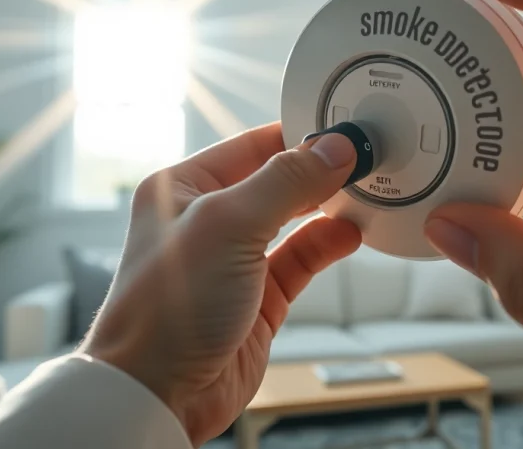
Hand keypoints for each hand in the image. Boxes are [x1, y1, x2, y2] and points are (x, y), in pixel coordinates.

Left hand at [79, 123, 360, 445]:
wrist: (158, 392)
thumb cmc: (165, 307)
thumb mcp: (228, 225)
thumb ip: (285, 183)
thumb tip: (333, 150)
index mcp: (182, 186)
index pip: (250, 144)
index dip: (297, 135)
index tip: (343, 130)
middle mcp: (207, 219)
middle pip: (275, 180)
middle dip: (318, 171)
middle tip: (363, 158)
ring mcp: (235, 259)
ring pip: (293, 220)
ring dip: (327, 207)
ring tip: (364, 194)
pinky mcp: (259, 297)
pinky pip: (300, 259)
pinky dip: (327, 244)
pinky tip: (349, 234)